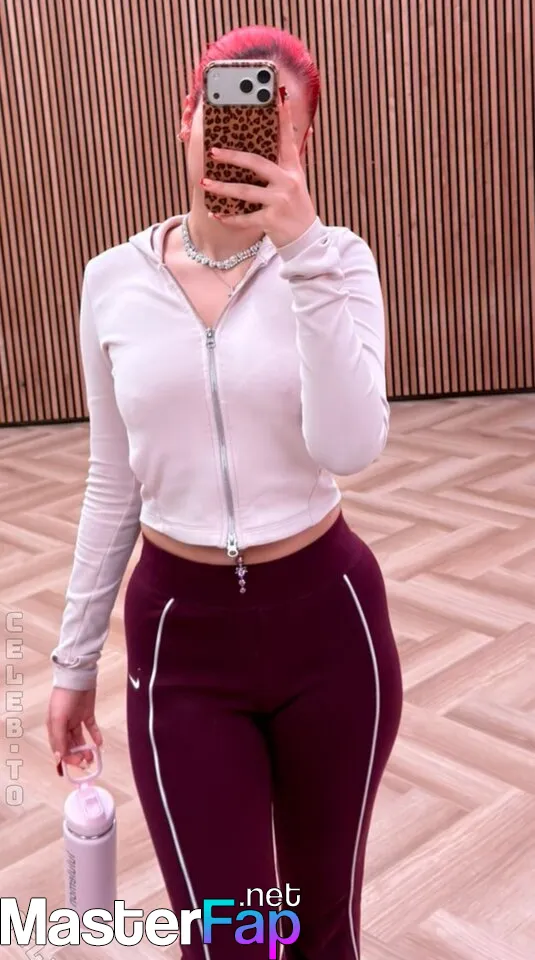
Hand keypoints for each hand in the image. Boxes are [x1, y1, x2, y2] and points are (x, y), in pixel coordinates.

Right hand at [47, 686, 102, 772]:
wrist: (78, 676)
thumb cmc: (65, 697)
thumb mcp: (58, 719)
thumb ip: (59, 739)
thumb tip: (58, 759)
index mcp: (53, 727)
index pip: (59, 748)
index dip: (67, 759)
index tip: (77, 765)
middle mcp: (63, 725)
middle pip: (69, 745)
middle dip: (77, 756)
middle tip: (87, 763)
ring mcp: (75, 719)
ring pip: (79, 739)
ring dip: (85, 749)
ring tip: (93, 757)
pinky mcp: (87, 713)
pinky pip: (91, 728)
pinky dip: (95, 736)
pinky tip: (100, 744)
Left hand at [200, 89, 316, 248]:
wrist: (306, 238)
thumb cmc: (295, 206)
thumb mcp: (296, 180)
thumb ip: (288, 159)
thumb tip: (298, 130)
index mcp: (292, 169)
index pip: (286, 138)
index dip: (283, 117)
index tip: (277, 96)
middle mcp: (287, 182)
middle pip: (257, 164)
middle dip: (232, 157)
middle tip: (212, 151)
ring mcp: (279, 202)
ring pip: (246, 192)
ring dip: (222, 188)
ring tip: (204, 183)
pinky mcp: (272, 221)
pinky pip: (245, 219)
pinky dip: (229, 218)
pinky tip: (215, 214)